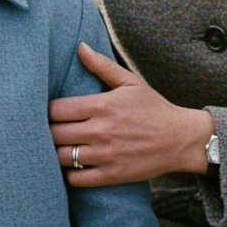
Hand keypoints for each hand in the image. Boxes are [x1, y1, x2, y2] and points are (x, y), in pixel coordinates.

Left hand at [49, 42, 214, 187]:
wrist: (179, 139)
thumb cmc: (153, 107)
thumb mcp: (130, 81)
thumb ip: (102, 65)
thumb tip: (80, 46)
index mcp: (101, 105)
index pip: (56, 109)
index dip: (47, 110)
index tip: (49, 111)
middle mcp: (100, 131)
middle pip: (54, 134)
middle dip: (47, 131)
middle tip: (50, 129)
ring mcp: (105, 156)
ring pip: (61, 157)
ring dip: (55, 152)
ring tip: (59, 146)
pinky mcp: (111, 176)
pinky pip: (76, 180)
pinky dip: (69, 174)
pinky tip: (73, 164)